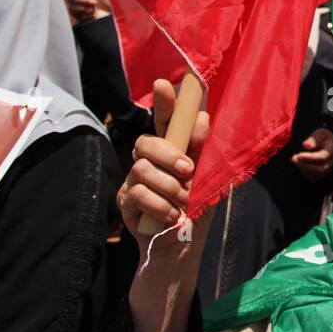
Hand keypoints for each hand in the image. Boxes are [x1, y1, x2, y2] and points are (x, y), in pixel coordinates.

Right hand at [118, 78, 210, 247]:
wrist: (183, 247)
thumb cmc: (196, 209)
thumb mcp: (206, 179)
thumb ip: (202, 151)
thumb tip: (201, 118)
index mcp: (172, 150)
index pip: (165, 121)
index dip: (164, 103)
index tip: (165, 84)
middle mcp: (149, 160)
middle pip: (146, 142)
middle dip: (168, 154)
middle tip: (188, 171)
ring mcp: (134, 179)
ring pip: (142, 169)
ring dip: (168, 186)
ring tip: (183, 202)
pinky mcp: (125, 200)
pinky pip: (138, 194)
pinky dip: (160, 206)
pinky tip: (172, 217)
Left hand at [291, 128, 332, 180]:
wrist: (329, 144)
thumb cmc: (323, 138)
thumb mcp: (319, 133)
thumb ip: (313, 139)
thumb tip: (306, 146)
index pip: (323, 157)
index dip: (310, 157)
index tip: (299, 155)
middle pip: (320, 168)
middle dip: (305, 165)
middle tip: (293, 158)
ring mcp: (329, 169)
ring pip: (316, 174)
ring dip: (303, 169)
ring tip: (294, 159)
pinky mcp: (323, 174)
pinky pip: (314, 177)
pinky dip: (305, 172)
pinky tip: (300, 164)